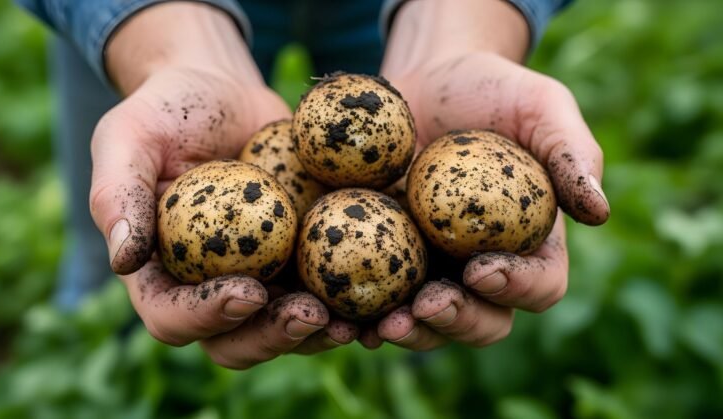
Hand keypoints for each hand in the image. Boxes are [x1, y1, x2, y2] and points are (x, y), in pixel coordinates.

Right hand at [88, 3, 356, 367]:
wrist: (221, 91)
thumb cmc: (167, 110)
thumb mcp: (128, 137)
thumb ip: (117, 194)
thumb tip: (123, 259)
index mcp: (159, 274)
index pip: (173, 317)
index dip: (206, 317)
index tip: (246, 290)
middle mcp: (207, 288)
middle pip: (234, 342)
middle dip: (271, 336)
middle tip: (310, 314)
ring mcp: (257, 278)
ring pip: (284, 329)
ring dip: (318, 333)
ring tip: (352, 318)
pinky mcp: (299, 259)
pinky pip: (323, 292)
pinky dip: (349, 300)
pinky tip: (382, 291)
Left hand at [361, 0, 609, 349]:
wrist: (426, 80)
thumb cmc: (492, 90)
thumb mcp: (541, 106)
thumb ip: (572, 153)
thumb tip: (599, 212)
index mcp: (530, 244)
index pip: (538, 286)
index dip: (515, 287)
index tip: (482, 268)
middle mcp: (482, 269)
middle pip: (482, 321)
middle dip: (456, 321)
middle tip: (427, 305)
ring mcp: (431, 270)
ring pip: (427, 323)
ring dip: (408, 331)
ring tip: (381, 324)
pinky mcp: (384, 261)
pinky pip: (375, 299)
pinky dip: (359, 313)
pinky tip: (338, 313)